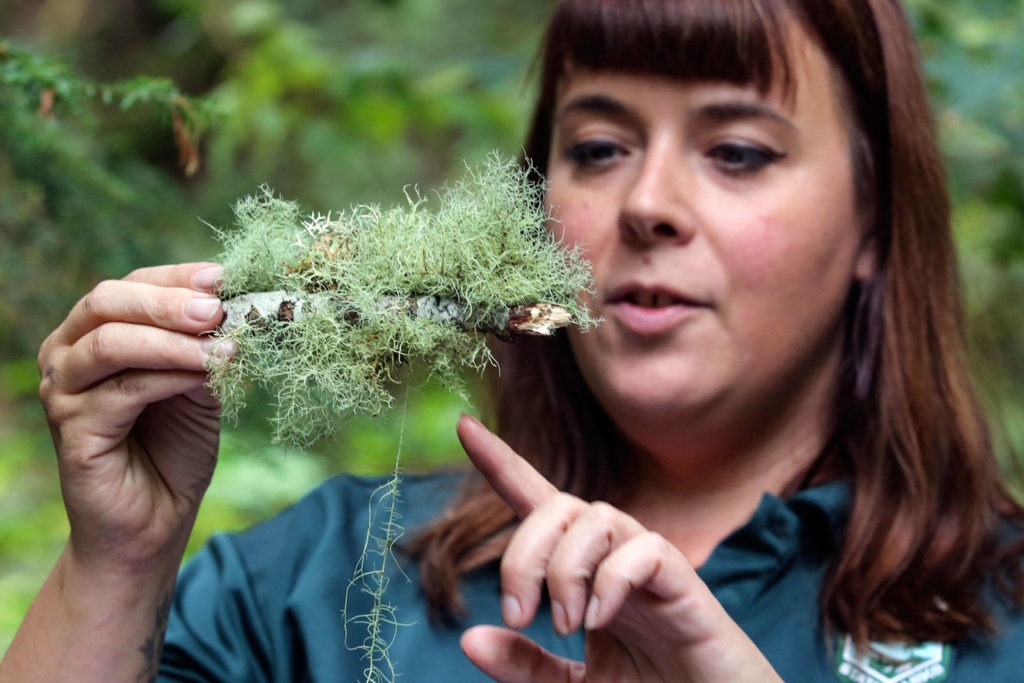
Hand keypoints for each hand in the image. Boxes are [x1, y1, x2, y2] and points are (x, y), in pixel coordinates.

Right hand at [37, 262, 231, 572]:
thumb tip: (234, 308)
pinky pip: (124, 390)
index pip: (131, 284)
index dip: (178, 276)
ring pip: (111, 342)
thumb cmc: (175, 448)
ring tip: (222, 345)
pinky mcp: (72, 429)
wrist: (154, 521)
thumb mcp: (198, 386)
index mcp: (94, 333)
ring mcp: (63, 391)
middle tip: (217, 309)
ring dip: (173, 340)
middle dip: (168, 300)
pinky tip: (207, 375)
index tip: (224, 277)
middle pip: (108, 302)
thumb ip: (205, 348)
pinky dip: (170, 377)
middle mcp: (67, 354)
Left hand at [456, 415, 781, 682]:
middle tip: (520, 614)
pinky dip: (611, 581)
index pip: (539, 503)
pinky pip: (646, 552)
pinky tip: (599, 621)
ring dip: (564, 569)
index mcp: (585, 572)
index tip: (463, 426)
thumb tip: (470, 638)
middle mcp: (615, 558)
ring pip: (598, 516)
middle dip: (523, 551)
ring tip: (565, 626)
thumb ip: (525, 665)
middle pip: (559, 503)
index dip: (503, 464)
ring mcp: (652, 568)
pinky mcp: (686, 587)